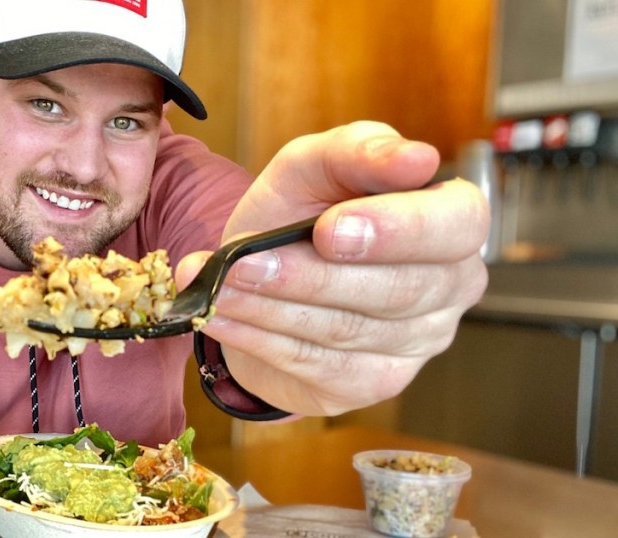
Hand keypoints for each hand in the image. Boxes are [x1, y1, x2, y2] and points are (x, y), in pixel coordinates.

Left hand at [176, 121, 488, 415]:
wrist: (268, 278)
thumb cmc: (304, 213)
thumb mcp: (314, 167)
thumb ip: (357, 150)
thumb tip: (415, 158)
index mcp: (452, 220)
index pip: (457, 225)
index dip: (397, 230)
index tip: (328, 228)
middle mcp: (451, 285)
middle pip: (396, 289)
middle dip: (310, 276)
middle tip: (244, 263)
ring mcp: (419, 341)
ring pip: (348, 330)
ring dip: (271, 308)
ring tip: (216, 287)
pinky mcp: (375, 381)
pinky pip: (319, 364)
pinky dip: (260, 340)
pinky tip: (221, 318)